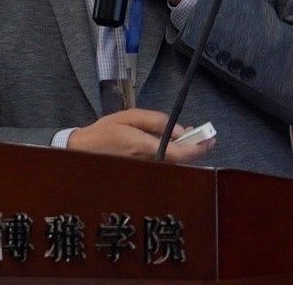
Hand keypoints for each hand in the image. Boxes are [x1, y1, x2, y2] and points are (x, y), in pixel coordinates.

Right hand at [66, 108, 214, 162]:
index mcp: (146, 149)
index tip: (211, 139)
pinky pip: (165, 167)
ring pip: (174, 165)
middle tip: (203, 136)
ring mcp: (146, 173)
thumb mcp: (130, 116)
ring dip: (184, 152)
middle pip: (181, 161)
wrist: (81, 152)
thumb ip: (156, 121)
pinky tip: (173, 146)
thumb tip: (179, 131)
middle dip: (194, 148)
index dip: (198, 148)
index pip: (180, 154)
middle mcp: (149, 165)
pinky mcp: (142, 175)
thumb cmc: (105, 132)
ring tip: (189, 138)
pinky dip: (173, 156)